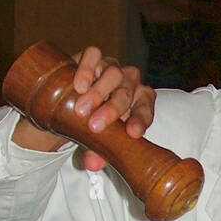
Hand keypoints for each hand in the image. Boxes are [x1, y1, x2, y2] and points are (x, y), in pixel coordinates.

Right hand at [69, 47, 155, 170]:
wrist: (74, 101)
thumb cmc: (94, 122)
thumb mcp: (98, 140)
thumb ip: (99, 152)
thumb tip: (92, 165)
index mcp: (140, 103)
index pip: (146, 110)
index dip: (140, 120)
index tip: (132, 133)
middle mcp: (129, 82)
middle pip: (127, 92)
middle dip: (112, 110)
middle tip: (94, 126)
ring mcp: (112, 67)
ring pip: (113, 73)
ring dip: (98, 93)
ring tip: (81, 110)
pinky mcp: (93, 57)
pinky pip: (94, 55)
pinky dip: (87, 68)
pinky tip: (79, 85)